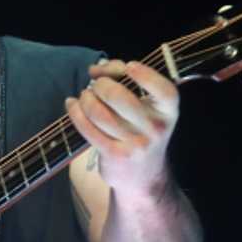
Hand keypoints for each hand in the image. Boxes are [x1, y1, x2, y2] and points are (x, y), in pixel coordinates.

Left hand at [64, 59, 179, 197]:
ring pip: (99, 112)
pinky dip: (75, 112)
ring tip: (84, 96)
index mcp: (168, 111)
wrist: (143, 175)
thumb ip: (130, 83)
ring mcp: (135, 143)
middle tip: (96, 85)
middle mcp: (154, 128)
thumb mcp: (149, 109)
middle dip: (101, 84)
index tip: (128, 66)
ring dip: (85, 98)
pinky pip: (87, 128)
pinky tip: (72, 104)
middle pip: (119, 96)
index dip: (145, 75)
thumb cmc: (141, 130)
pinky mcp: (114, 154)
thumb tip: (98, 68)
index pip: (163, 90)